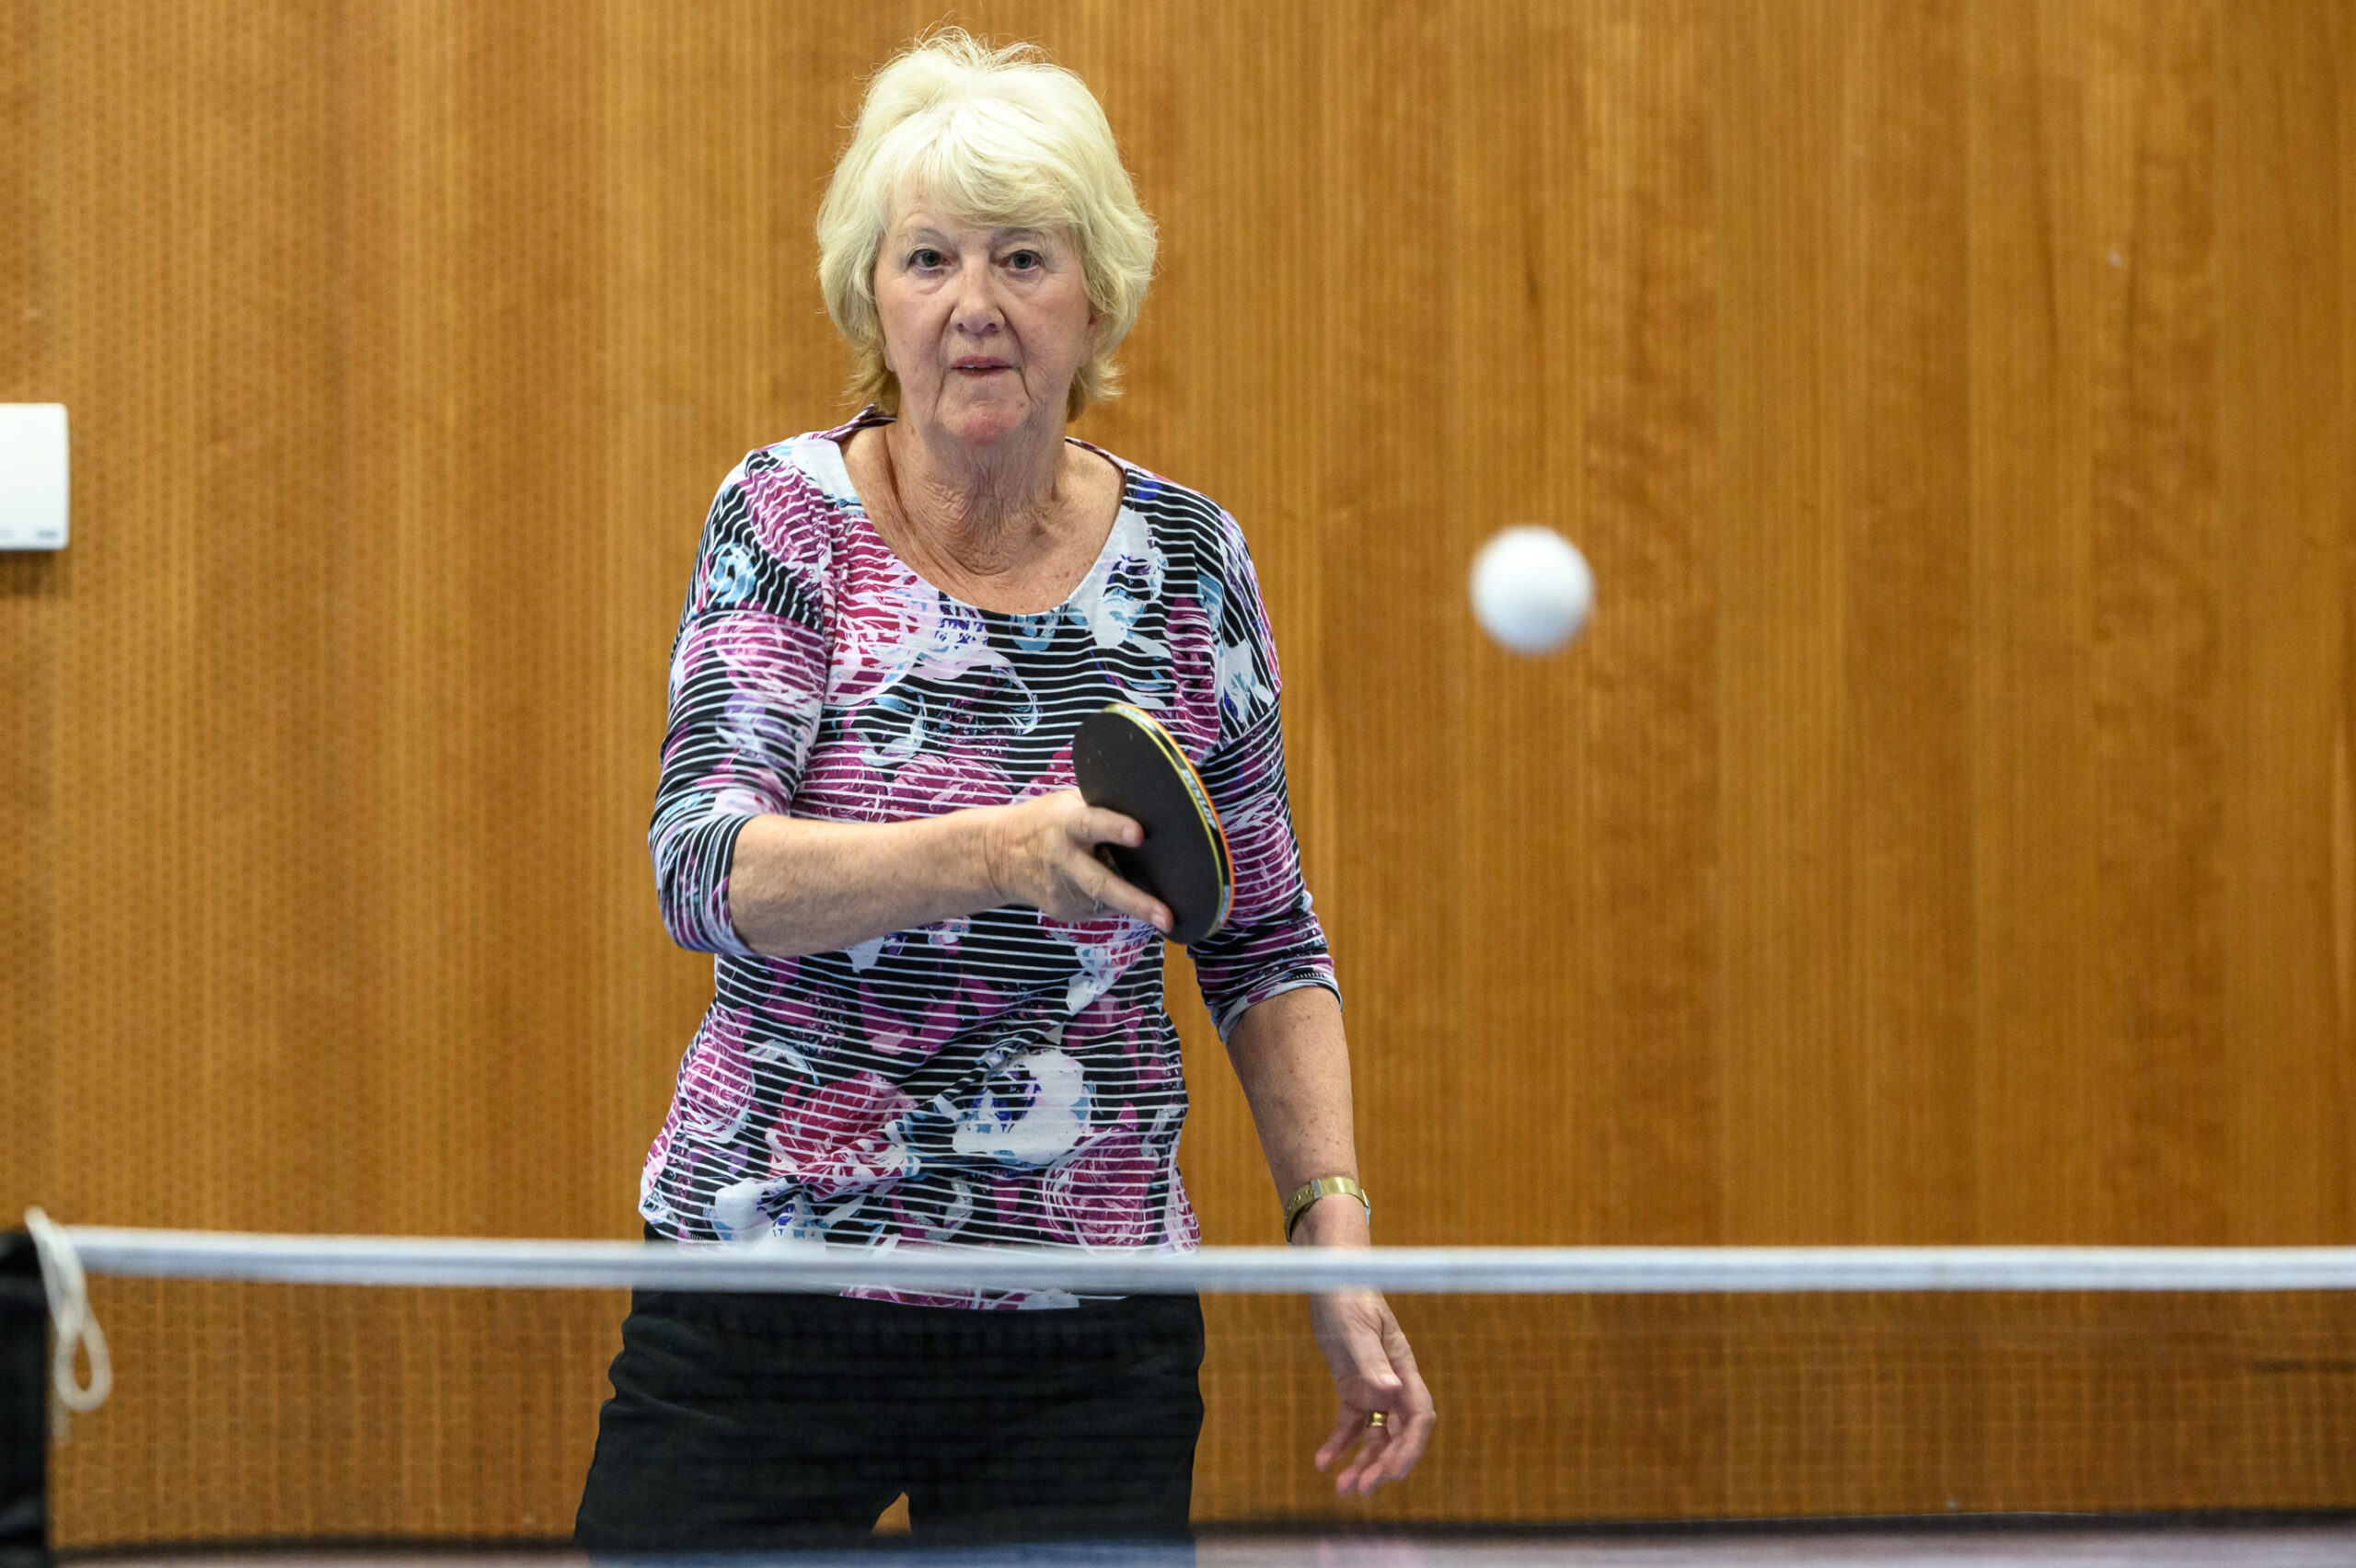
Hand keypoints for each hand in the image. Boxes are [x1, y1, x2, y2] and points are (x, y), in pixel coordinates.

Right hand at [979, 789, 1170, 931]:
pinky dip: (1119, 904)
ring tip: (1164, 913)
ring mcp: (1065, 890)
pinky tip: (1128, 897)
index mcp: (1067, 824)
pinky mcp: (1066, 910)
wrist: (999, 856)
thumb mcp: (1067, 802)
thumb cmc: (1044, 822)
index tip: (1140, 834)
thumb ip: (1099, 806)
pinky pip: (1102, 909)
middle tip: (1165, 917)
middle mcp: (1066, 860)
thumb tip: (1146, 802)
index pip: (1091, 824)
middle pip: (1101, 884)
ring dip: (1137, 907)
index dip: (1115, 828)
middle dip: (1136, 901)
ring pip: (1107, 903)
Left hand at [1308, 1288, 1435, 1495]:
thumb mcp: (1355, 1328)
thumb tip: (1389, 1394)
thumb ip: (1372, 1361)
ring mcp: (1373, 1386)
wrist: (1329, 1278)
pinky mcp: (1352, 1386)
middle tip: (1361, 1489)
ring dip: (1363, 1463)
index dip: (1410, 1447)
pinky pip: (1349, 1424)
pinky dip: (1338, 1444)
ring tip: (1343, 1489)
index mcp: (1402, 1368)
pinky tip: (1322, 1463)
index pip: (1418, 1416)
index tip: (1393, 1472)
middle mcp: (1392, 1383)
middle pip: (1397, 1433)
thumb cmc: (1347, 1296)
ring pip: (1375, 1435)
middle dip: (1383, 1464)